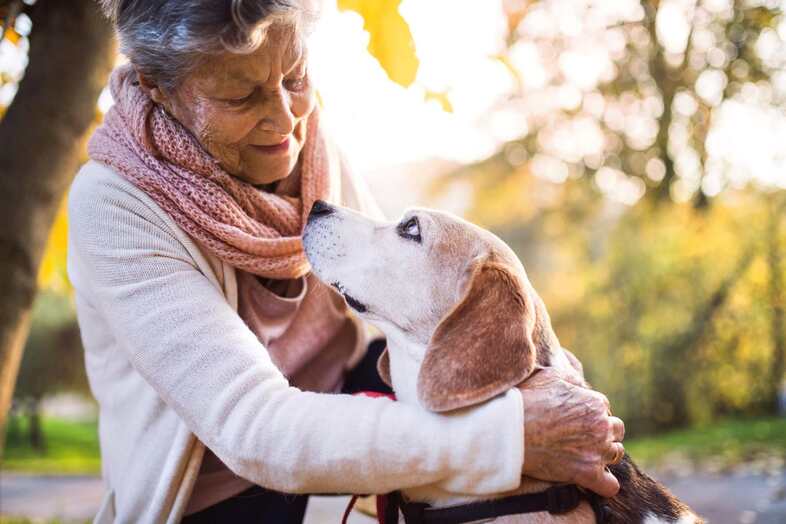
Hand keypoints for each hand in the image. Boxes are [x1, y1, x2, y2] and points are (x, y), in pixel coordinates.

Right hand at [518, 367, 624, 497]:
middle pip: (616, 430)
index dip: (590, 414)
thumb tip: (578, 383)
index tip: (575, 420)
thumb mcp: (550, 376)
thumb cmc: (527, 401)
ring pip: (616, 455)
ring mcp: (597, 451)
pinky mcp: (588, 474)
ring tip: (584, 456)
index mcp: (595, 403)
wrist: (511, 430)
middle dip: (603, 433)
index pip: (605, 409)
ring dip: (604, 455)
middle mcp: (602, 426)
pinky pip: (611, 486)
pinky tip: (592, 480)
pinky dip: (604, 484)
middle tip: (581, 437)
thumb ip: (571, 378)